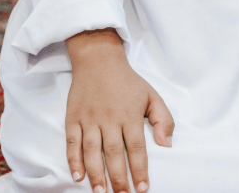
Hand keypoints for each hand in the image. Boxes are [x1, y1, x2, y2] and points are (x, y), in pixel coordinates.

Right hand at [65, 29, 173, 192]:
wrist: (97, 59)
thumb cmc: (127, 81)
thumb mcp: (152, 96)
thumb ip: (163, 120)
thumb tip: (166, 145)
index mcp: (129, 114)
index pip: (136, 148)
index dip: (139, 170)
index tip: (142, 188)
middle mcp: (108, 118)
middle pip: (113, 153)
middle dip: (118, 178)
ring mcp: (88, 118)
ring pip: (91, 150)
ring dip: (96, 173)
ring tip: (101, 191)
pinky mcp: (73, 117)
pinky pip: (72, 142)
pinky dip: (73, 160)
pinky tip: (78, 176)